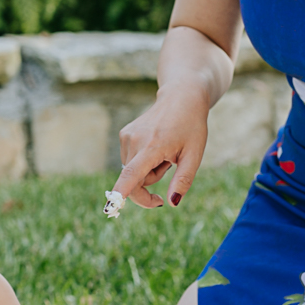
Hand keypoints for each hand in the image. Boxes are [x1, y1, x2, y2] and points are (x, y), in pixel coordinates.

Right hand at [110, 84, 209, 209]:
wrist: (181, 97)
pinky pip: (131, 161)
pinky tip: (156, 146)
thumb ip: (183, 180)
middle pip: (133, 181)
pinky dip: (143, 161)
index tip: (109, 207)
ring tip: (165, 153)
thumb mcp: (194, 155)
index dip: (121, 192)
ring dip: (148, 171)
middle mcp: (134, 140)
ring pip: (133, 172)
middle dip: (149, 185)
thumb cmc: (192, 127)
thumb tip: (172, 203)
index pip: (133, 174)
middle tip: (170, 168)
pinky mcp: (124, 135)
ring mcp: (126, 136)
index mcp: (153, 146)